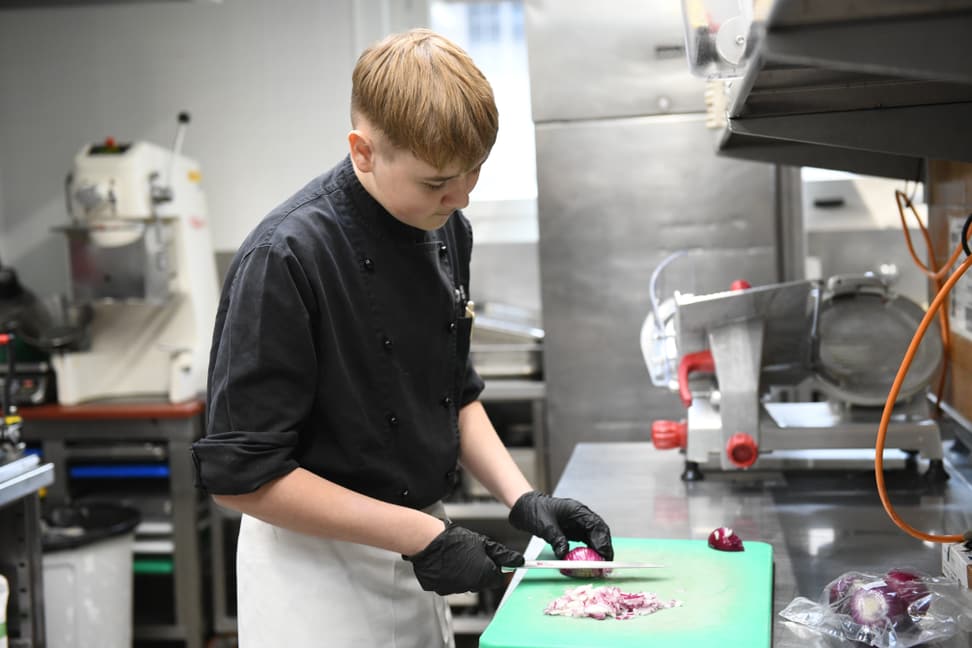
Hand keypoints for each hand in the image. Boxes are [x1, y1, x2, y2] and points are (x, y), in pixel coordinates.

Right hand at [404, 524, 523, 594]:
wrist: (429, 541)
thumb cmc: (454, 539)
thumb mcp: (483, 542)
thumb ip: (502, 554)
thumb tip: (519, 560)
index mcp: (483, 575)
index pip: (497, 579)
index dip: (496, 569)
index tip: (494, 562)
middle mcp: (470, 586)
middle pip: (481, 582)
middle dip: (480, 570)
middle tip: (471, 555)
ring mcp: (454, 589)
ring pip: (465, 584)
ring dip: (464, 573)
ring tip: (456, 557)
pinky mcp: (440, 589)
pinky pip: (449, 584)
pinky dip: (450, 576)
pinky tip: (446, 563)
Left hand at [508, 491, 613, 559]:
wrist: (525, 506)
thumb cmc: (534, 509)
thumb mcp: (545, 526)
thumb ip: (557, 539)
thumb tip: (565, 554)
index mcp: (577, 510)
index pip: (596, 526)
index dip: (602, 541)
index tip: (604, 555)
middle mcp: (581, 516)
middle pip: (600, 532)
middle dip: (604, 547)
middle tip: (606, 563)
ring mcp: (578, 523)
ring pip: (595, 537)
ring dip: (599, 550)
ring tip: (601, 564)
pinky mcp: (574, 530)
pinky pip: (586, 540)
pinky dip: (590, 550)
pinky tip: (591, 559)